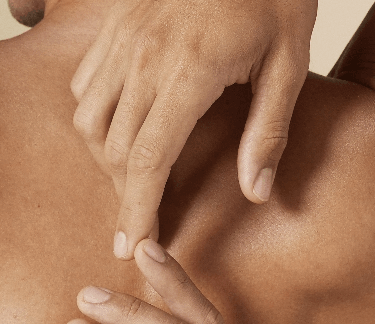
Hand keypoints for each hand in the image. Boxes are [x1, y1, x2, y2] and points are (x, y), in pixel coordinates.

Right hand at [71, 0, 316, 258]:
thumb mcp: (289, 61)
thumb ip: (268, 131)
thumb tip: (256, 193)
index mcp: (189, 72)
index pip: (148, 161)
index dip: (136, 212)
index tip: (131, 248)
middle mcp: (145, 57)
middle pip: (112, 149)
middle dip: (122, 195)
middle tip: (142, 224)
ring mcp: (123, 38)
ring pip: (88, 118)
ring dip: (105, 158)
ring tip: (132, 180)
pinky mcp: (115, 24)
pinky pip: (85, 83)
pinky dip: (95, 116)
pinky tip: (122, 129)